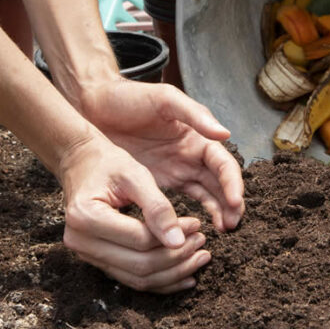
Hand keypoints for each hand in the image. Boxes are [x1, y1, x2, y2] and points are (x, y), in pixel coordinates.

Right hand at [58, 132, 210, 292]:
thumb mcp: (134, 175)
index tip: (198, 224)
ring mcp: (86, 255)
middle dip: (177, 258)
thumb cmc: (108, 164)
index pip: (140, 240)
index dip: (174, 236)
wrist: (81, 164)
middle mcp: (80, 241)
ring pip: (138, 279)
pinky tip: (185, 276)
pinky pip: (132, 279)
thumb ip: (157, 207)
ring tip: (200, 258)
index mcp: (86, 217)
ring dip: (173, 273)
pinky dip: (161, 281)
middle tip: (202, 242)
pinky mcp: (97, 260)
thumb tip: (179, 242)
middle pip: (139, 265)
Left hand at [78, 79, 244, 231]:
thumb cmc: (129, 97)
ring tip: (223, 230)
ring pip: (206, 196)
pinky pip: (182, 202)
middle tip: (232, 225)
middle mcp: (192, 156)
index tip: (235, 202)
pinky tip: (196, 229)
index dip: (232, 182)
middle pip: (220, 184)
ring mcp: (176, 170)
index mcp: (198, 137)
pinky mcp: (158, 183)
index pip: (223, 164)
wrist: (93, 105)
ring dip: (217, 212)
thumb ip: (195, 115)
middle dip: (230, 204)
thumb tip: (225, 133)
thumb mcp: (164, 99)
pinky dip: (191, 215)